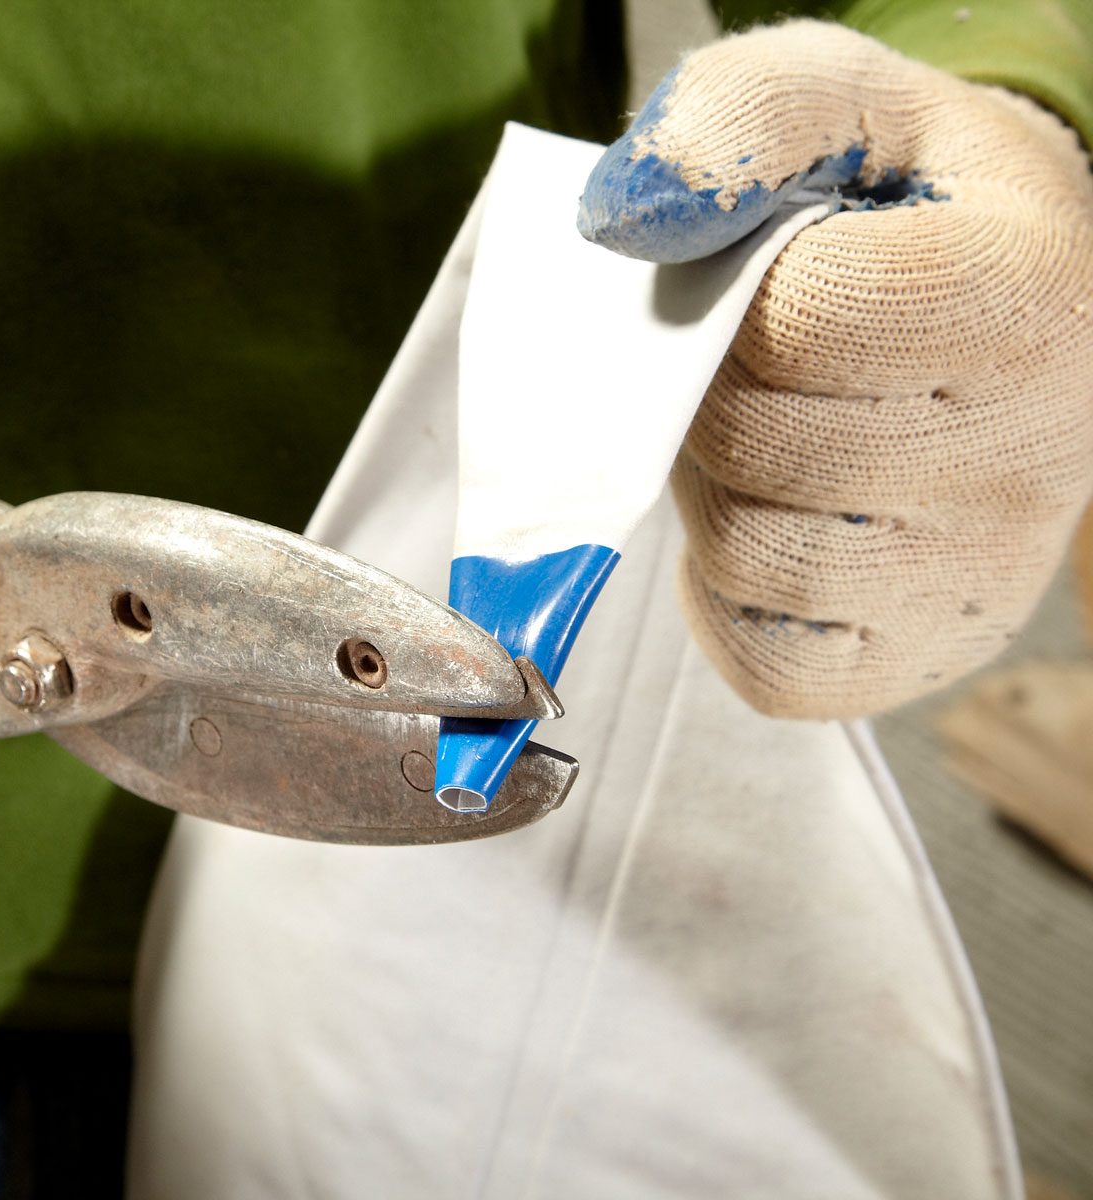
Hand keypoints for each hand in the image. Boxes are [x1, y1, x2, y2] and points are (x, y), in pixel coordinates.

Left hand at [579, 21, 1092, 717]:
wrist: (1006, 314)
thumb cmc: (908, 212)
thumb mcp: (840, 107)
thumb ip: (738, 119)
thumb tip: (630, 217)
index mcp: (1018, 300)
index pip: (794, 325)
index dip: (733, 300)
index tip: (763, 283)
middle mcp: (1024, 457)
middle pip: (753, 446)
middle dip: (707, 395)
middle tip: (747, 364)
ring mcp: (970, 576)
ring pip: (747, 557)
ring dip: (711, 490)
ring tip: (763, 437)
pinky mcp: (912, 657)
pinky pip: (764, 658)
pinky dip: (730, 593)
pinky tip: (776, 521)